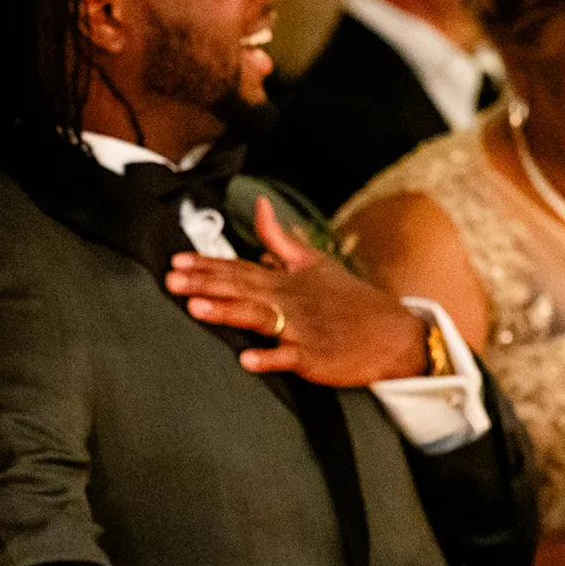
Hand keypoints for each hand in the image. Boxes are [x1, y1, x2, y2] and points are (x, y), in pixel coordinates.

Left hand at [164, 197, 429, 386]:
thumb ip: (279, 238)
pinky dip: (270, 358)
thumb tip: (260, 206)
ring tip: (196, 308)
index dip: (207, 265)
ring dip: (228, 312)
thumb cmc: (349, 299)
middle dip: (205, 284)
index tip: (176, 262)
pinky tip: (247, 359)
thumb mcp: (314, 262)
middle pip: (242, 290)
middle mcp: (290, 301)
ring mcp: (301, 330)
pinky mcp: (314, 358)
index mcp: (286, 280)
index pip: (240, 269)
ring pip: (259, 318)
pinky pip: (289, 358)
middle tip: (171, 281)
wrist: (393, 333)